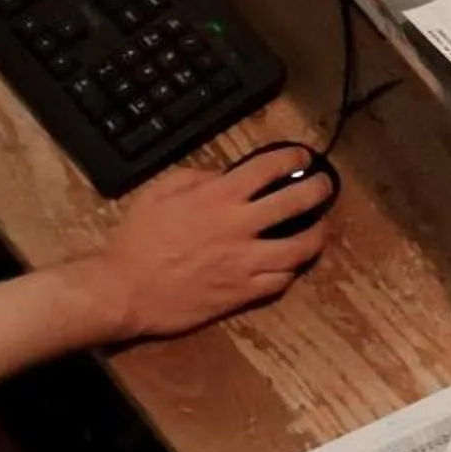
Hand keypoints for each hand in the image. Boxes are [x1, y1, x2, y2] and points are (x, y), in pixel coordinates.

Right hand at [92, 148, 333, 341]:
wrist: (125, 291)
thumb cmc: (137, 239)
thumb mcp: (159, 192)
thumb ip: (197, 177)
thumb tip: (227, 175)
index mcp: (218, 197)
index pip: (269, 168)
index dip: (293, 158)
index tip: (303, 158)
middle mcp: (239, 226)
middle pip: (296, 202)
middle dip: (319, 189)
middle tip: (325, 187)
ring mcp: (246, 262)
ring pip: (300, 248)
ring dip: (317, 234)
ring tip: (321, 228)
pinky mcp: (244, 293)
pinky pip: (281, 280)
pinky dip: (290, 269)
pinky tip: (291, 263)